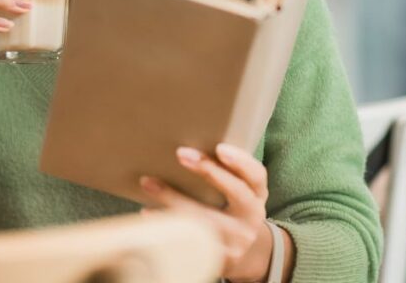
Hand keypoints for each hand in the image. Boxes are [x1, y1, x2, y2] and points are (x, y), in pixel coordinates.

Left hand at [140, 143, 273, 281]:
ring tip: (148, 182)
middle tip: (181, 153)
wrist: (241, 254)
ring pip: (207, 218)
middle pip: (236, 193)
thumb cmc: (230, 211)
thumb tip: (188, 144)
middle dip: (209, 171)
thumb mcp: (240, 193)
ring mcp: (237, 241)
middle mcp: (252, 218)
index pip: (256, 175)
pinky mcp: (218, 260)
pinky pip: (190, 241)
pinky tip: (147, 212)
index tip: (220, 148)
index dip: (241, 162)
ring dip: (174, 199)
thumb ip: (226, 173)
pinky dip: (166, 225)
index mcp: (257, 196)